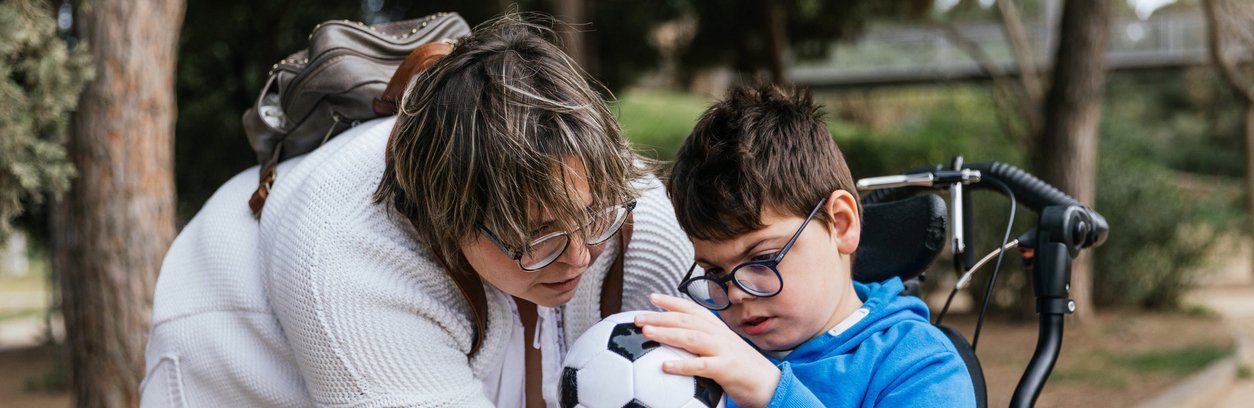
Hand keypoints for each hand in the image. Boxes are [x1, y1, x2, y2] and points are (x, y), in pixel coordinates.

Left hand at [634, 293, 780, 407]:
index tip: (652, 297)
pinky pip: (702, 366)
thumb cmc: (741, 367)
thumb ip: (703, 342)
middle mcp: (719, 334)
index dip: (672, 301)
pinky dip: (683, 365)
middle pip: (687, 320)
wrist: (769, 383)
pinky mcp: (727, 368)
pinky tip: (666, 366)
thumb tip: (677, 339)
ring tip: (647, 332)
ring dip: (667, 333)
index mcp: (717, 328)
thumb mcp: (722, 348)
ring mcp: (723, 350)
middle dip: (661, 316)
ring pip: (692, 337)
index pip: (692, 309)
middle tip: (638, 318)